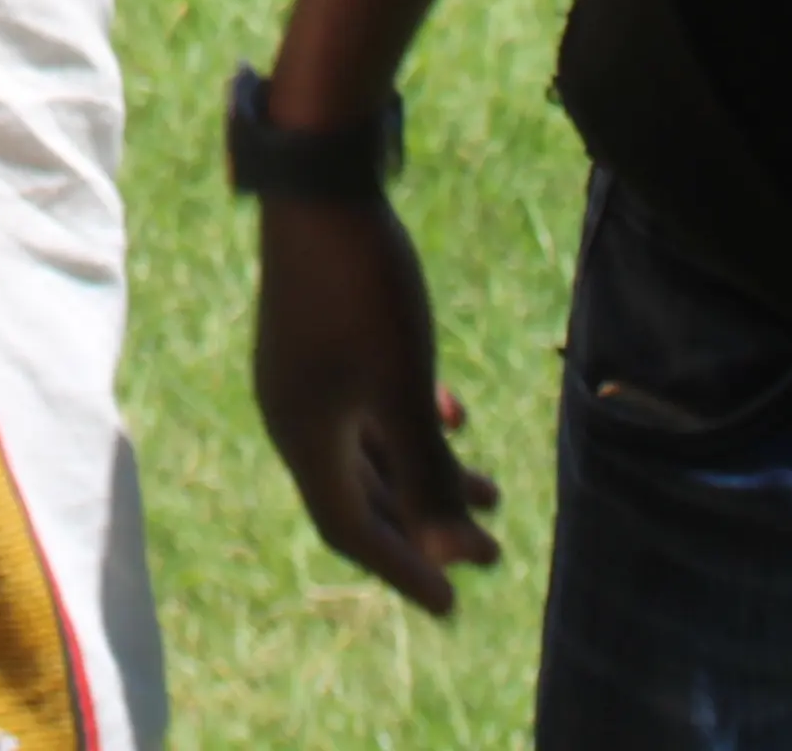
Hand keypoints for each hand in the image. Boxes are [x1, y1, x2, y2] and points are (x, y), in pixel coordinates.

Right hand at [254, 186, 503, 615]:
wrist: (321, 186)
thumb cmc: (362, 293)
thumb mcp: (403, 390)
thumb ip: (426, 474)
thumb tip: (452, 554)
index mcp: (304, 437)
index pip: (351, 529)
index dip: (405, 569)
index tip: (456, 604)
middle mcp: (297, 414)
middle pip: (364, 494)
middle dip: (430, 526)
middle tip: (494, 552)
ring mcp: (307, 375)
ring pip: (371, 448)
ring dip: (429, 473)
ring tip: (493, 490)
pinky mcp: (322, 338)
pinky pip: (367, 405)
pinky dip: (409, 423)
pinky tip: (453, 413)